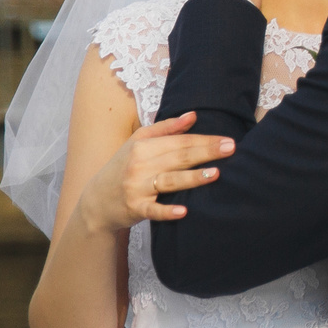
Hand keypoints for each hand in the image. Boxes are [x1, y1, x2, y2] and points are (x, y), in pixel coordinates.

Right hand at [75, 112, 235, 233]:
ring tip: (216, 174)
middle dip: (206, 152)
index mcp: (142, 147)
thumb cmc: (123, 167)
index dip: (204, 140)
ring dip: (193, 178)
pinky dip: (167, 211)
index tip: (228, 139)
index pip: (179, 142)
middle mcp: (139, 165)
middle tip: (231, 149)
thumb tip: (193, 116)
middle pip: (179, 157)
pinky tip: (184, 211)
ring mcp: (137, 187)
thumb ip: (166, 129)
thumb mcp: (138, 143)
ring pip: (170, 180)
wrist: (96, 200)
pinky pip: (153, 210)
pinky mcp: (135, 208)